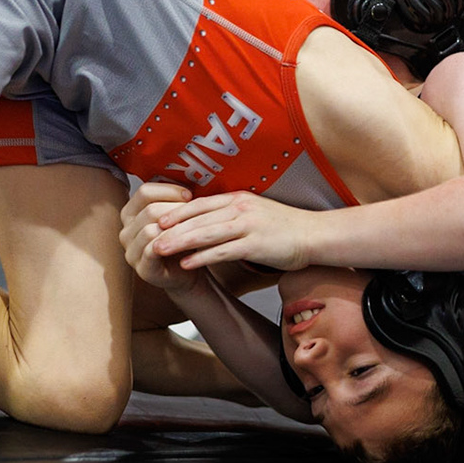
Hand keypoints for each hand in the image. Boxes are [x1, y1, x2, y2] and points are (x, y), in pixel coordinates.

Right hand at [121, 182, 202, 292]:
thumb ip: (177, 197)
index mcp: (132, 212)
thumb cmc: (184, 241)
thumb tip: (192, 172)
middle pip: (150, 210)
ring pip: (151, 229)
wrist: (190, 272)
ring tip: (194, 228)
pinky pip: (153, 250)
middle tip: (197, 213)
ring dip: (176, 227)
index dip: (169, 190)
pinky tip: (187, 242)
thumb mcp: (178, 215)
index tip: (190, 195)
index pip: (145, 191)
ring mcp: (131, 251)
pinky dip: (172, 244)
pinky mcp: (142, 268)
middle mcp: (126, 230)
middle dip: (177, 209)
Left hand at [148, 191, 317, 270]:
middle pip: (198, 218)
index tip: (156, 219)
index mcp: (238, 199)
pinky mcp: (256, 244)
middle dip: (171, 228)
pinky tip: (187, 263)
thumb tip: (211, 221)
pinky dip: (203, 257)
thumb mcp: (256, 212)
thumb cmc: (286, 227)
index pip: (200, 203)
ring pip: (206, 233)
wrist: (315, 234)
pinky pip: (223, 251)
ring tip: (159, 251)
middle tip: (148, 238)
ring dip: (180, 242)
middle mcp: (240, 209)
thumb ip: (234, 213)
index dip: (176, 212)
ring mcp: (248, 225)